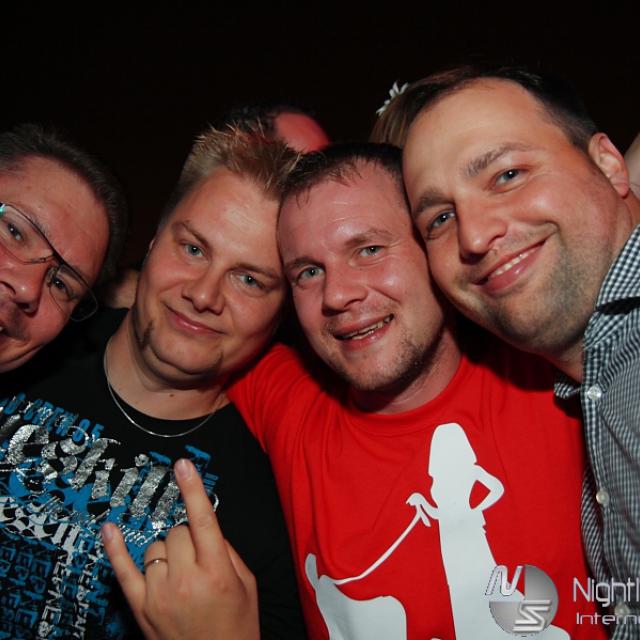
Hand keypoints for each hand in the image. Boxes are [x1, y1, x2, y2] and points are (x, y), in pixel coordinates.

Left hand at [102, 458, 258, 639]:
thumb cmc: (237, 626)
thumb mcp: (247, 584)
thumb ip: (227, 551)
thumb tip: (206, 528)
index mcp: (217, 572)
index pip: (203, 520)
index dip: (192, 489)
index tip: (183, 465)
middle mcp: (186, 580)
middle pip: (179, 531)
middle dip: (190, 536)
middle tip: (199, 559)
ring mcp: (160, 594)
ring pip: (157, 546)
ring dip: (169, 551)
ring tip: (181, 574)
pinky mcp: (141, 607)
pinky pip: (123, 571)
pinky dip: (115, 549)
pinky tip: (109, 529)